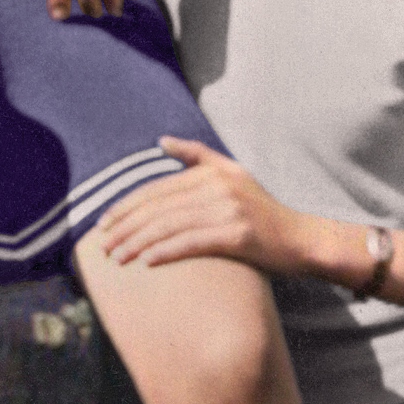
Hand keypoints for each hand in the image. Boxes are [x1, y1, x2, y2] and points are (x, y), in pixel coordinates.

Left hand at [98, 138, 310, 273]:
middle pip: (158, 207)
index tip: (103, 224)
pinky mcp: (239, 234)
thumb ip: (199, 156)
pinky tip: (146, 263)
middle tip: (102, 247)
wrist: (301, 239)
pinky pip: (192, 243)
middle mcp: (219, 185)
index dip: (126, 207)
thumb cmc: (263, 213)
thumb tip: (162, 141)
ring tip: (117, 260)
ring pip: (170, 226)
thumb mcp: (234, 174)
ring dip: (138, 244)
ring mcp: (230, 209)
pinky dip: (166, 251)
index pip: (157, 189)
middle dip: (125, 228)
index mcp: (212, 172)